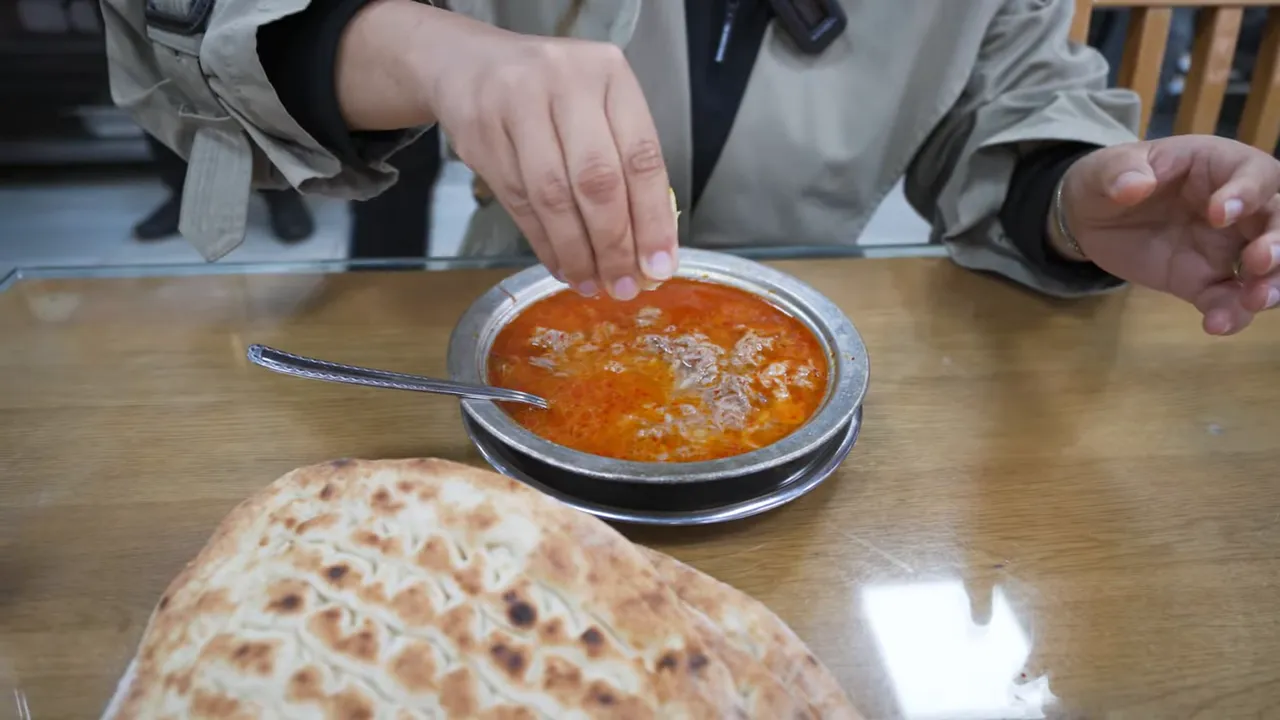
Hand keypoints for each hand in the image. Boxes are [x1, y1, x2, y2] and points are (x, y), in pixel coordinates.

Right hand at [418, 16, 677, 298]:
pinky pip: (519, 203)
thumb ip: (626, 166)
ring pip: (552, 197)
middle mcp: (563, 82)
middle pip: (596, 180)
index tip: (659, 266)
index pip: (641, 156)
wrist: (472, 65)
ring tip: (591, 283)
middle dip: (613, 244)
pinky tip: (562, 265)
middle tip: (623, 285)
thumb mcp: (600, 107)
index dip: (652, 219)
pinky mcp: (481, 133)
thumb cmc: (553, 94)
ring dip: (575, 251)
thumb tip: (650, 251)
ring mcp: (515, 105)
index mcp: (608, 73)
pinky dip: (544, 243)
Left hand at [1061, 135, 1279, 334]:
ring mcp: (1225, 247)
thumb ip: (1120, 172)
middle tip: (1260, 261)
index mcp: (1219, 167)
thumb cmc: (1109, 180)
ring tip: (1255, 301)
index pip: (1254, 173)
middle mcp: (1237, 207)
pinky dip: (1231, 314)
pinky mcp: (1205, 281)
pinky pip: (1228, 299)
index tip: (1220, 215)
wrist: (1092, 217)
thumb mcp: (1105, 169)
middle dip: (1278, 242)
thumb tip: (1134, 186)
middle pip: (1278, 220)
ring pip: (1268, 266)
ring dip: (1272, 283)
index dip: (1247, 193)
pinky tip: (1216, 325)